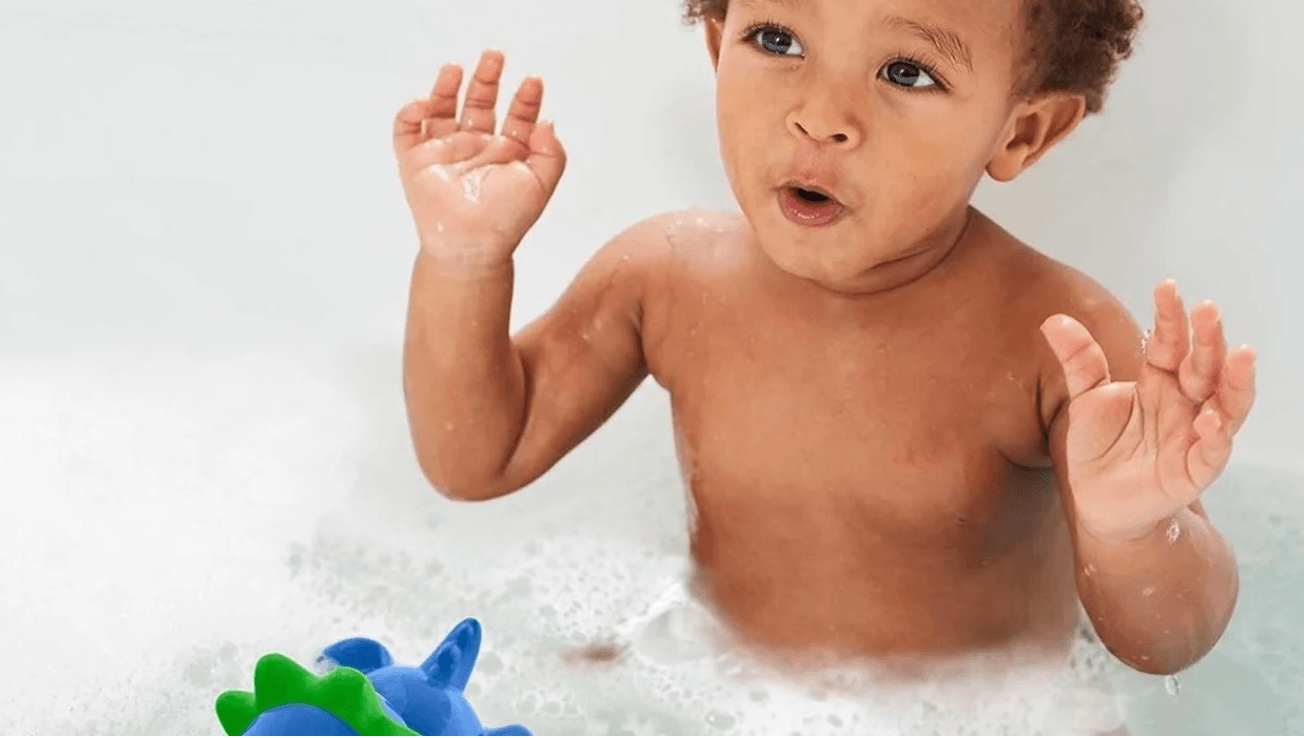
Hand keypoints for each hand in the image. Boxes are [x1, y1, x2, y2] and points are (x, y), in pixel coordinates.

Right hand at [393, 49, 565, 274]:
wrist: (472, 245)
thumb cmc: (507, 220)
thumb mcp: (541, 184)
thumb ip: (552, 152)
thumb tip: (548, 121)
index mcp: (505, 153)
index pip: (516, 115)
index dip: (525, 98)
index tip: (533, 81)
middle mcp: (475, 148)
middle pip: (479, 103)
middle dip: (487, 79)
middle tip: (494, 55)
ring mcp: (445, 152)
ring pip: (442, 109)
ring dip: (447, 86)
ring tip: (456, 67)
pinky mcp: (416, 160)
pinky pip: (406, 129)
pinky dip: (410, 112)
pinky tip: (425, 102)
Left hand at [1040, 280, 1257, 541]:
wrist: (1097, 502)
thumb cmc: (1098, 447)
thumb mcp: (1085, 400)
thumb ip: (1078, 361)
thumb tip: (1053, 320)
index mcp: (1160, 381)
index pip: (1169, 343)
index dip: (1170, 317)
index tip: (1167, 286)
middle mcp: (1184, 403)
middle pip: (1203, 365)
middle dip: (1208, 338)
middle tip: (1208, 308)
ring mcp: (1194, 436)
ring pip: (1227, 404)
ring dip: (1235, 380)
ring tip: (1240, 353)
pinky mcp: (1194, 470)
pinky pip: (1213, 452)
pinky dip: (1216, 436)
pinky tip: (1210, 419)